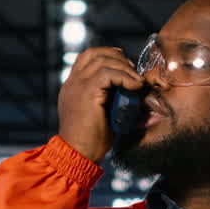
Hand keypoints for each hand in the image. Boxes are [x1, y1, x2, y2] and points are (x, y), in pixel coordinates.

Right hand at [57, 47, 145, 162]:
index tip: (126, 69)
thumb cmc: (91, 142)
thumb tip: (131, 91)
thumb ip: (107, 99)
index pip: (88, 58)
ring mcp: (77, 86)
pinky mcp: (86, 92)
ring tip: (137, 82)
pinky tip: (135, 86)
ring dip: (125, 68)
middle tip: (133, 73)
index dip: (109, 57)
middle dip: (119, 58)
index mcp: (72, 87)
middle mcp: (72, 83)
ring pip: (103, 60)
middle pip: (95, 53)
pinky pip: (108, 73)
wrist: (78, 155)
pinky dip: (125, 77)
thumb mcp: (99, 114)